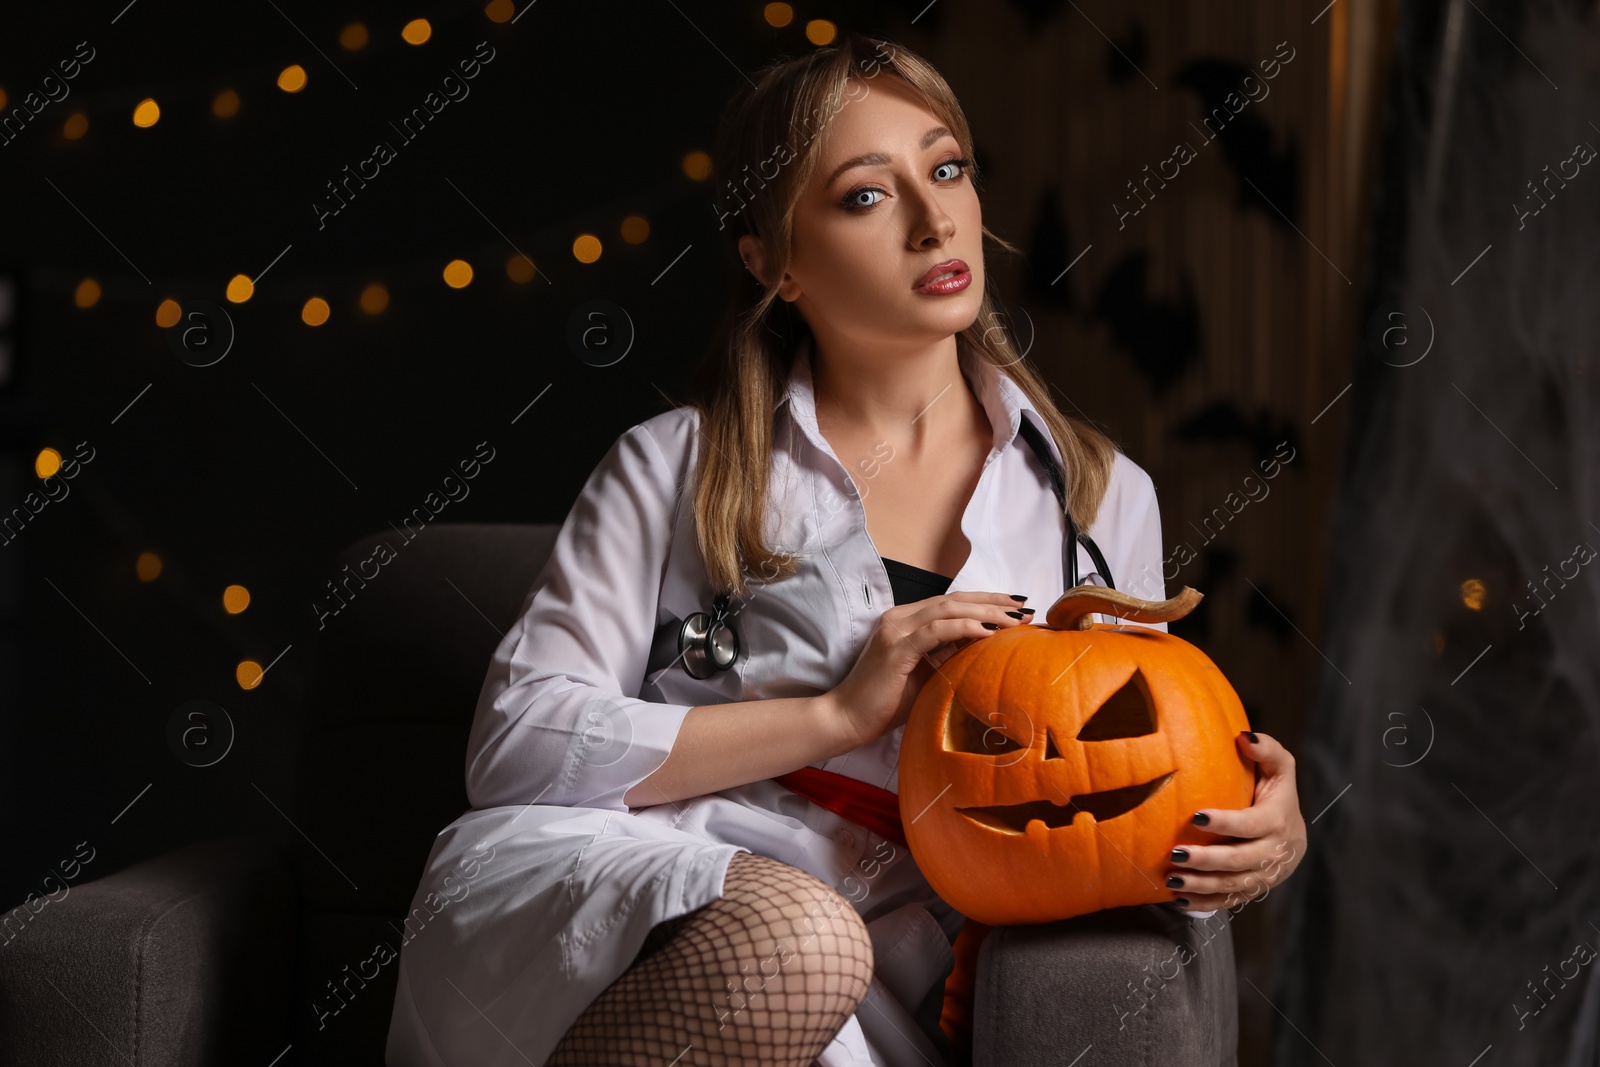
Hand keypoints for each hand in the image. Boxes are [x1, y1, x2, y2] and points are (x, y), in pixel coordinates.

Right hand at [823, 591, 1033, 749]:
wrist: (846, 719)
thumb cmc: (884, 704)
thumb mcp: (924, 674)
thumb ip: (946, 656)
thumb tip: (981, 649)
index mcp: (904, 621)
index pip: (951, 603)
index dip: (984, 601)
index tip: (1014, 606)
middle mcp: (899, 618)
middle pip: (954, 600)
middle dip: (992, 601)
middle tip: (1024, 606)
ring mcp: (895, 630)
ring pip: (949, 609)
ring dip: (986, 613)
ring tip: (1014, 620)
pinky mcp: (895, 648)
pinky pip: (936, 631)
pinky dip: (965, 628)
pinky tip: (989, 633)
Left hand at [1164, 731, 1305, 911]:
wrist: (1292, 836)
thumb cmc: (1277, 794)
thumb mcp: (1280, 769)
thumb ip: (1267, 751)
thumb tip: (1243, 738)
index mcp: (1278, 821)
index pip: (1250, 825)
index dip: (1225, 822)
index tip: (1196, 816)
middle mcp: (1274, 853)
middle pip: (1239, 861)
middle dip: (1207, 860)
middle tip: (1176, 854)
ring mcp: (1263, 876)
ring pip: (1232, 885)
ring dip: (1200, 885)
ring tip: (1171, 880)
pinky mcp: (1252, 891)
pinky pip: (1228, 901)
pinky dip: (1204, 903)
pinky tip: (1179, 899)